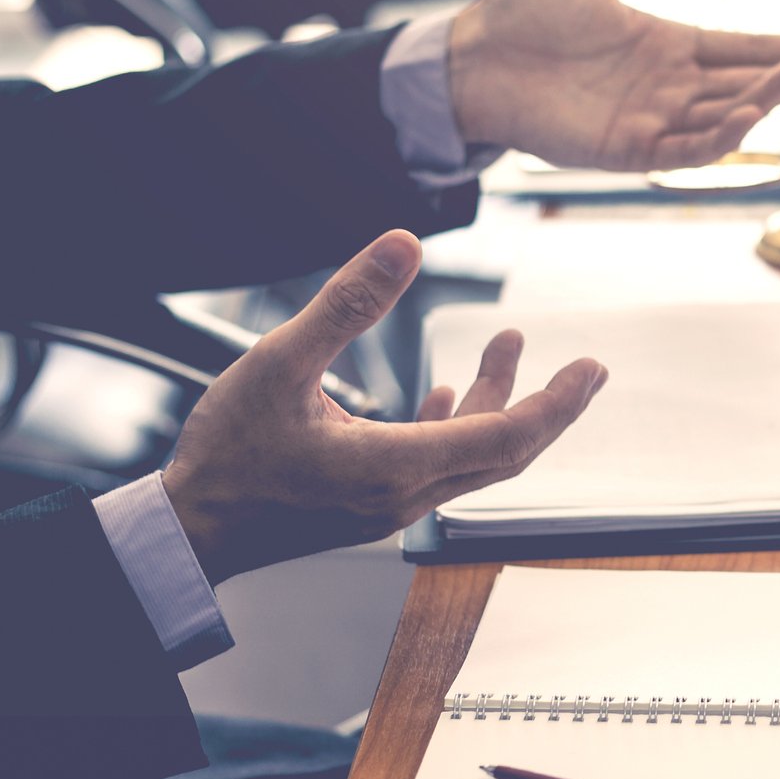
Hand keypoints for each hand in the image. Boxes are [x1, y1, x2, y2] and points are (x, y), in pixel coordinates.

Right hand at [162, 231, 603, 584]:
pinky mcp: (371, 505)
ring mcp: (390, 505)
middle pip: (504, 451)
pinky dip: (456, 427)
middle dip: (549, 404)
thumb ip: (347, 303)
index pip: (507, 437)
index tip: (591, 369)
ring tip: (505, 346)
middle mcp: (405, 495)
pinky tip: (446, 396)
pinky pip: (436, 466)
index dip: (557, 401)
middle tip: (586, 368)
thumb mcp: (279, 362)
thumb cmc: (227, 458)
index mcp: (394, 466)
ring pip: (470, 456)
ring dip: (495, 402)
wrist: (189, 532)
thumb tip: (402, 246)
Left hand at [447, 0, 779, 171]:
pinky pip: (686, 150)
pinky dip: (722, 135)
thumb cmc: (520, 9)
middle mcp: (669, 86)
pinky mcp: (626, 150)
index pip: (747, 49)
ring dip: (770, 99)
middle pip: (755, 86)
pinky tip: (751, 112)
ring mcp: (651, 120)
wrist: (470, 57)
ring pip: (728, 116)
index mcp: (668, 43)